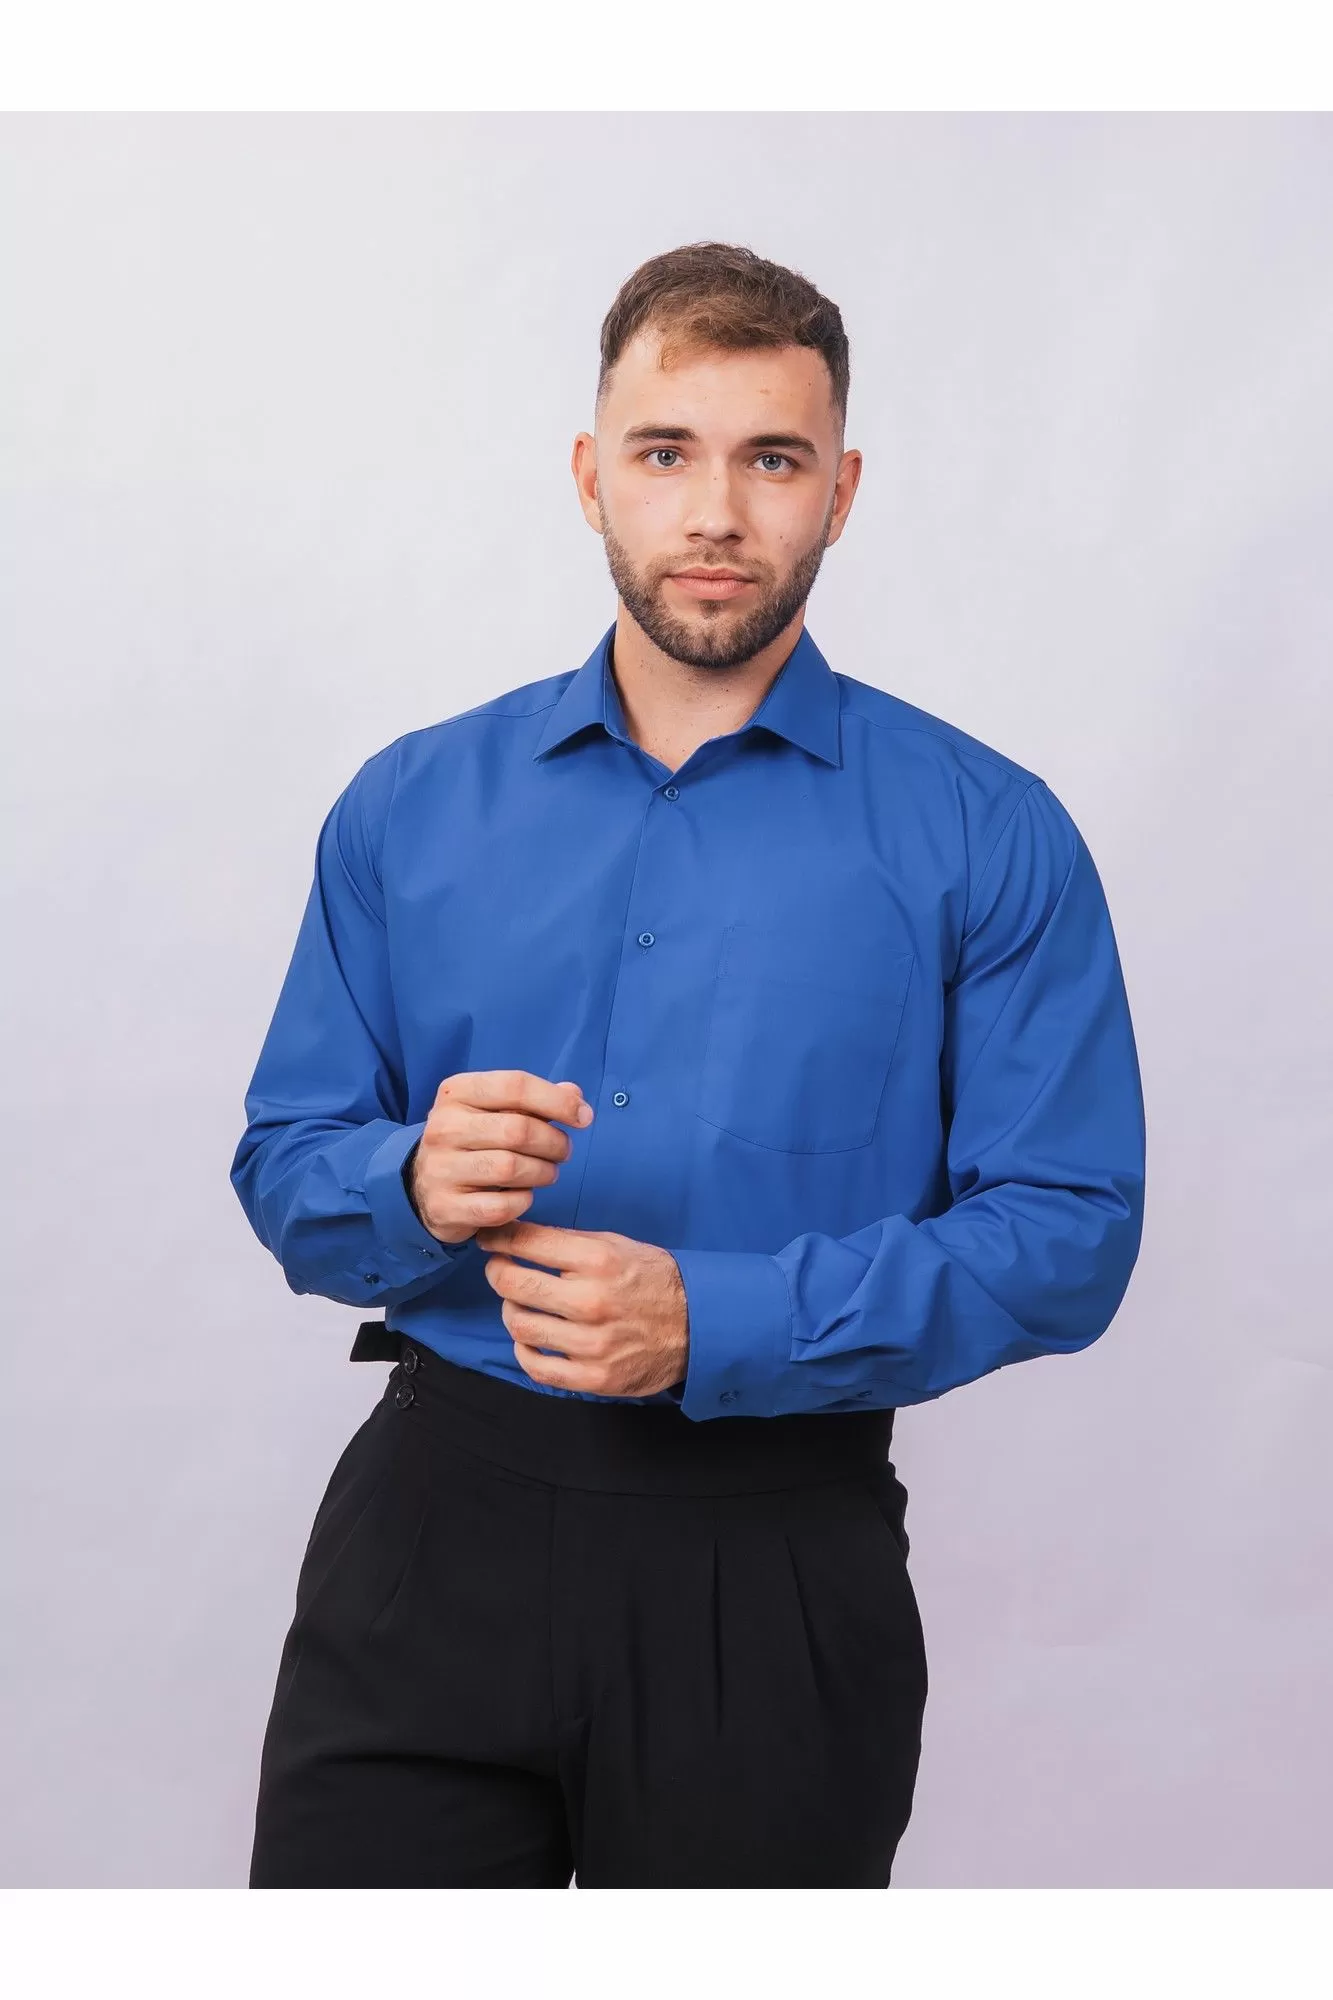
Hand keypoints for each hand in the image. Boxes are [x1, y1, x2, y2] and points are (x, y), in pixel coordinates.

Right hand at [407, 1070, 593, 1245]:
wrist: (422, 1185)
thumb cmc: (472, 1140)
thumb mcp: (494, 1110)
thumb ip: (535, 1100)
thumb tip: (575, 1095)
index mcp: (456, 1092)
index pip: (516, 1085)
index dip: (558, 1101)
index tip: (584, 1117)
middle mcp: (443, 1127)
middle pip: (519, 1130)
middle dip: (554, 1143)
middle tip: (564, 1151)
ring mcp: (440, 1168)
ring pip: (512, 1168)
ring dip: (543, 1173)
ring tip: (548, 1172)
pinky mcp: (446, 1207)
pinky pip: (502, 1206)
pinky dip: (523, 1202)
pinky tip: (523, 1195)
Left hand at [474, 1220, 688, 1398]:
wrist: (697, 1325)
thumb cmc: (652, 1280)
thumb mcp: (617, 1246)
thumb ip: (568, 1243)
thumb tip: (516, 1236)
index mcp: (598, 1261)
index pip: (527, 1243)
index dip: (498, 1239)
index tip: (489, 1240)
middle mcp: (592, 1301)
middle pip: (512, 1285)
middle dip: (497, 1272)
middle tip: (499, 1269)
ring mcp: (592, 1343)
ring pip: (519, 1326)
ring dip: (511, 1311)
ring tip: (520, 1304)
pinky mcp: (594, 1376)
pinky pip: (536, 1367)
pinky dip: (525, 1351)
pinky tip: (532, 1340)